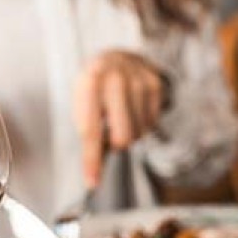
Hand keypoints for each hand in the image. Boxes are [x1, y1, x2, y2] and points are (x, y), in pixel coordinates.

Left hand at [73, 50, 166, 186]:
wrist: (118, 56)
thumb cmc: (96, 86)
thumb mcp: (82, 99)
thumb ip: (88, 127)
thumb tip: (98, 164)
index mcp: (90, 82)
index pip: (91, 130)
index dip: (92, 159)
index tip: (93, 181)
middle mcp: (116, 78)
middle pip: (122, 137)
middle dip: (117, 144)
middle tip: (111, 135)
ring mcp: (139, 80)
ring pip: (139, 132)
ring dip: (130, 132)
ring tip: (121, 115)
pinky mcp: (155, 84)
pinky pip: (151, 123)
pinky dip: (142, 123)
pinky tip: (134, 109)